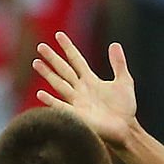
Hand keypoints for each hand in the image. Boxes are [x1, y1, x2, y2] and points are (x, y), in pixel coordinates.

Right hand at [33, 33, 136, 149]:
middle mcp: (80, 89)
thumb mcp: (124, 82)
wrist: (126, 129)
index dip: (68, 48)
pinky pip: (61, 107)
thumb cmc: (125, 108)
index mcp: (90, 80)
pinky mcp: (77, 115)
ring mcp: (77, 102)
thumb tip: (115, 44)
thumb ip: (118, 64)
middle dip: (53, 58)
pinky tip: (40, 94)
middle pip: (64, 70)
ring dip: (48, 75)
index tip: (59, 35)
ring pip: (59, 85)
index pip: (76, 60)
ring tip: (36, 63)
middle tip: (41, 46)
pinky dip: (51, 101)